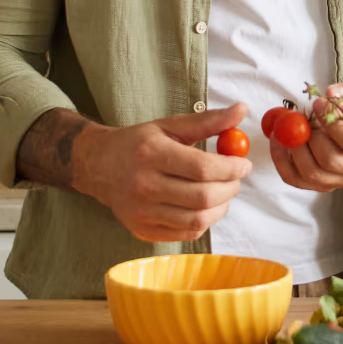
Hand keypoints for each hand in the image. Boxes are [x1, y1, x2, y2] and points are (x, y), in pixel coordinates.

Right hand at [73, 104, 252, 241]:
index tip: (244, 164)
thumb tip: (241, 110)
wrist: (98, 166)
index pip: (203, 168)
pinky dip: (204, 221)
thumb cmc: (139, 143)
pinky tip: (204, 206)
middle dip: (230, 188)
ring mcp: (141, 212)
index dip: (232, 168)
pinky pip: (186, 233)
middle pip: (203, 197)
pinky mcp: (142, 230)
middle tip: (235, 179)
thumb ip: (208, 121)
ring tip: (222, 192)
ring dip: (221, 207)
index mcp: (151, 154)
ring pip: (198, 220)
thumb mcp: (170, 126)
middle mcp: (143, 185)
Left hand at [270, 75, 342, 191]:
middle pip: (330, 161)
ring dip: (294, 149)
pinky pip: (297, 179)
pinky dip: (282, 161)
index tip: (317, 103)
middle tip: (300, 116)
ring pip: (311, 173)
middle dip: (309, 136)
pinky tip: (278, 141)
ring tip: (289, 127)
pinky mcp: (324, 182)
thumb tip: (331, 95)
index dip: (331, 124)